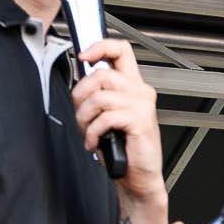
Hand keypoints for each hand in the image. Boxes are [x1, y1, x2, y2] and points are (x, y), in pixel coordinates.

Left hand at [72, 38, 163, 199]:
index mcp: (134, 86)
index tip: (83, 56)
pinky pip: (105, 117)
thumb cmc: (124, 149)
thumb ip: (100, 95)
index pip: (120, 50)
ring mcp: (142, 105)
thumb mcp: (109, 116)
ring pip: (100, 96)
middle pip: (101, 74)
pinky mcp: (140, 121)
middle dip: (81, 96)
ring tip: (89, 132)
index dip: (99, 47)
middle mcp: (141, 92)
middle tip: (82, 115)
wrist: (139, 177)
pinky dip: (93, 133)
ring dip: (85, 117)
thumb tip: (81, 83)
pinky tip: (96, 142)